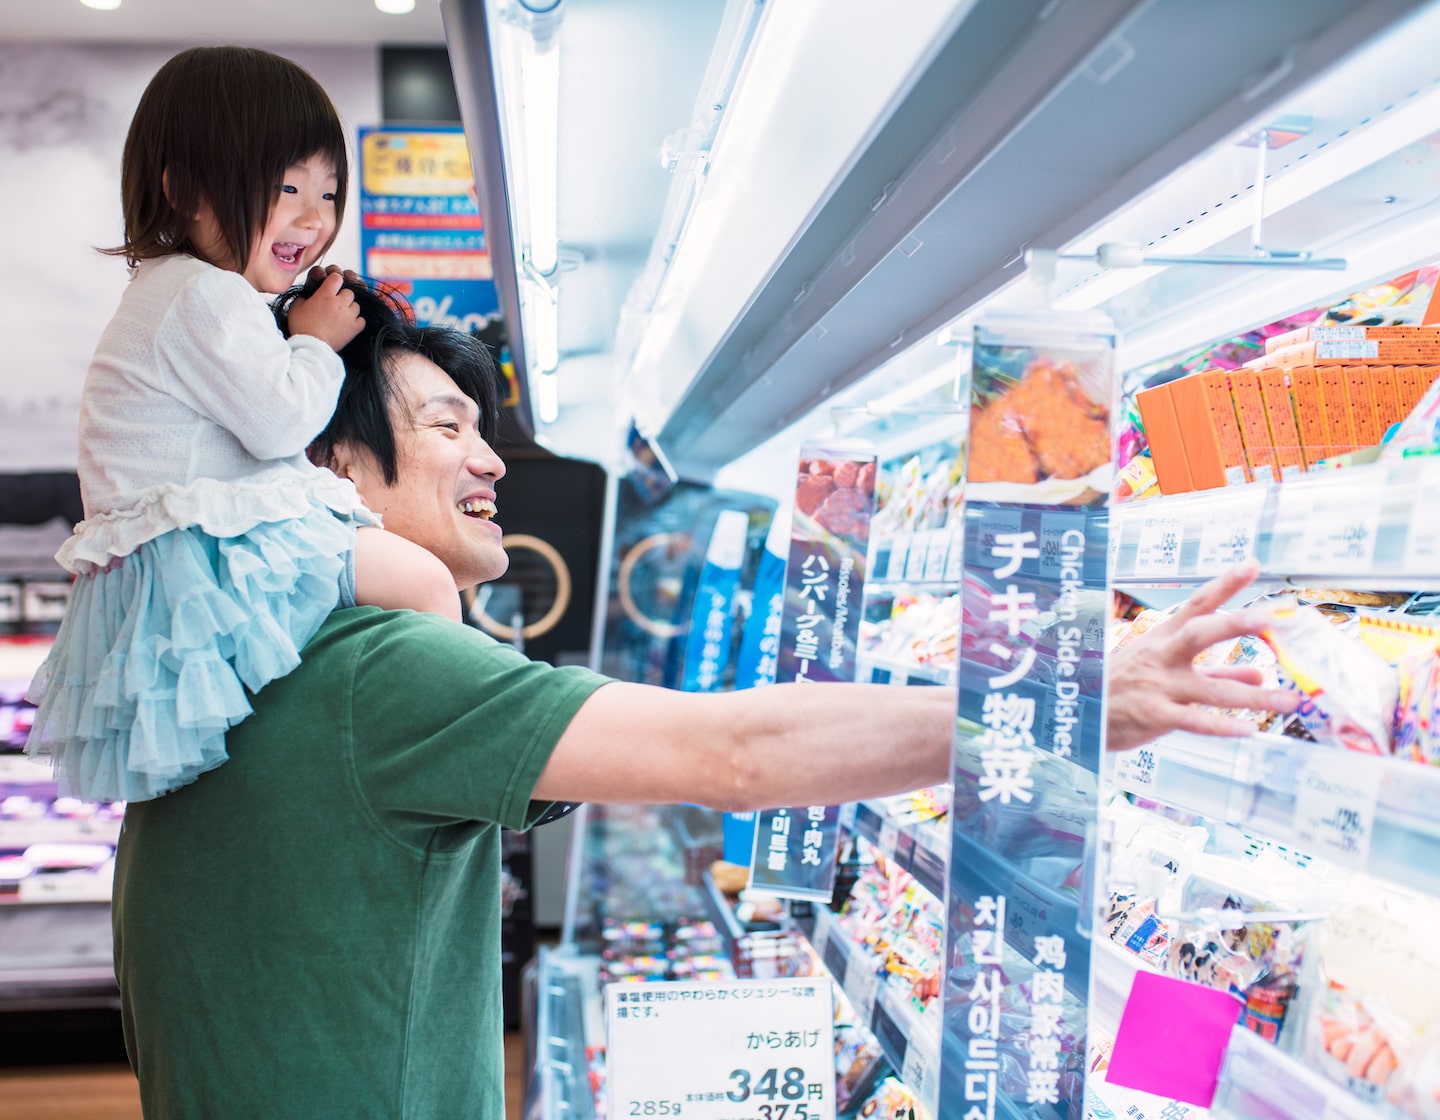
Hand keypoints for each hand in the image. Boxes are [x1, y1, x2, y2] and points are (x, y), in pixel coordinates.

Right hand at [287, 269, 363, 350]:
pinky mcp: (354, 328)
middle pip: (349, 292)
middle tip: (335, 304)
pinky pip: (361, 320)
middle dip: (343, 296)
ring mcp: (349, 316)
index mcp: (325, 294)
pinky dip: (357, 321)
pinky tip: (349, 324)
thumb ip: (304, 297)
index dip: (334, 281)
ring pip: (356, 305)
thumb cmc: (301, 326)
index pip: (337, 278)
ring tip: (341, 315)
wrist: (311, 346)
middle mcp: (340, 303)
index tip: (331, 286)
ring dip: (350, 308)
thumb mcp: (296, 307)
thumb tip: (308, 297)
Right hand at [1106, 561, 1297, 752]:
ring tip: (1289, 700)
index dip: (1225, 585)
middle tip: (1268, 617)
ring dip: (1253, 696)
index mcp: (1164, 638)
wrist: (1083, 714)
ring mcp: (1159, 686)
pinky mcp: (1155, 716)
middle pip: (1200, 634)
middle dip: (1234, 624)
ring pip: (1211, 689)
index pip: (1197, 605)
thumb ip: (1217, 673)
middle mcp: (1163, 657)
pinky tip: (1248, 730)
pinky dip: (1221, 726)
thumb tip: (1259, 674)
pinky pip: (1193, 722)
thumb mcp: (1167, 671)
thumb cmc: (1124, 687)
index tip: (1252, 565)